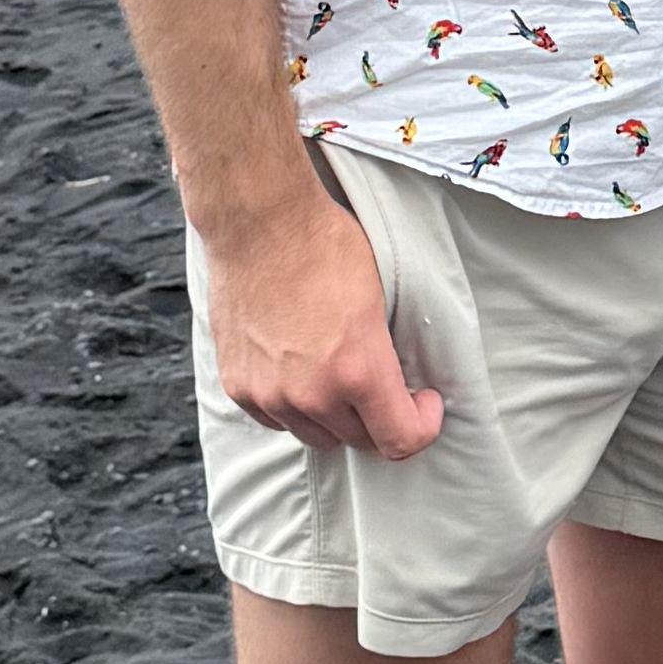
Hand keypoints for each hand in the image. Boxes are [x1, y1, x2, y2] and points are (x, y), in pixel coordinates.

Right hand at [201, 186, 446, 455]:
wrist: (257, 222)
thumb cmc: (324, 246)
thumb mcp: (380, 297)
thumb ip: (385, 355)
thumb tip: (398, 384)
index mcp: (357, 371)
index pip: (401, 441)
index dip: (422, 426)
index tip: (423, 404)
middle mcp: (312, 394)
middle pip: (359, 441)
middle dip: (379, 418)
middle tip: (384, 387)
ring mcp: (270, 394)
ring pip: (316, 435)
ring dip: (335, 417)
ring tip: (338, 376)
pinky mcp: (239, 386)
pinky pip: (276, 420)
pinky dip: (293, 407)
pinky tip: (301, 372)